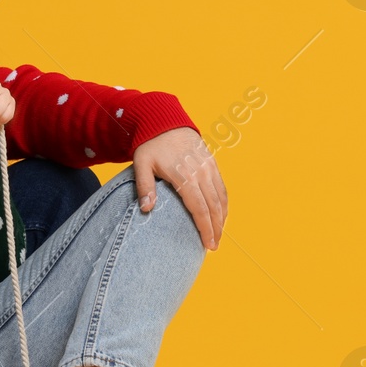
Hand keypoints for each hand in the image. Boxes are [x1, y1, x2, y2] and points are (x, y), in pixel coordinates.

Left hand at [132, 127, 227, 249]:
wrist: (166, 120)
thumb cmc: (151, 145)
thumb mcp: (141, 164)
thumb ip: (144, 186)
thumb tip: (146, 209)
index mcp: (184, 176)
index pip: (199, 208)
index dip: (205, 228)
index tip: (207, 245)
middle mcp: (200, 172)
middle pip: (213, 206)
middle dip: (216, 229)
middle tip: (214, 246)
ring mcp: (209, 167)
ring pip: (221, 197)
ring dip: (222, 218)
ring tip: (218, 235)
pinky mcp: (212, 163)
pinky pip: (222, 187)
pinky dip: (224, 203)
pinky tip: (221, 215)